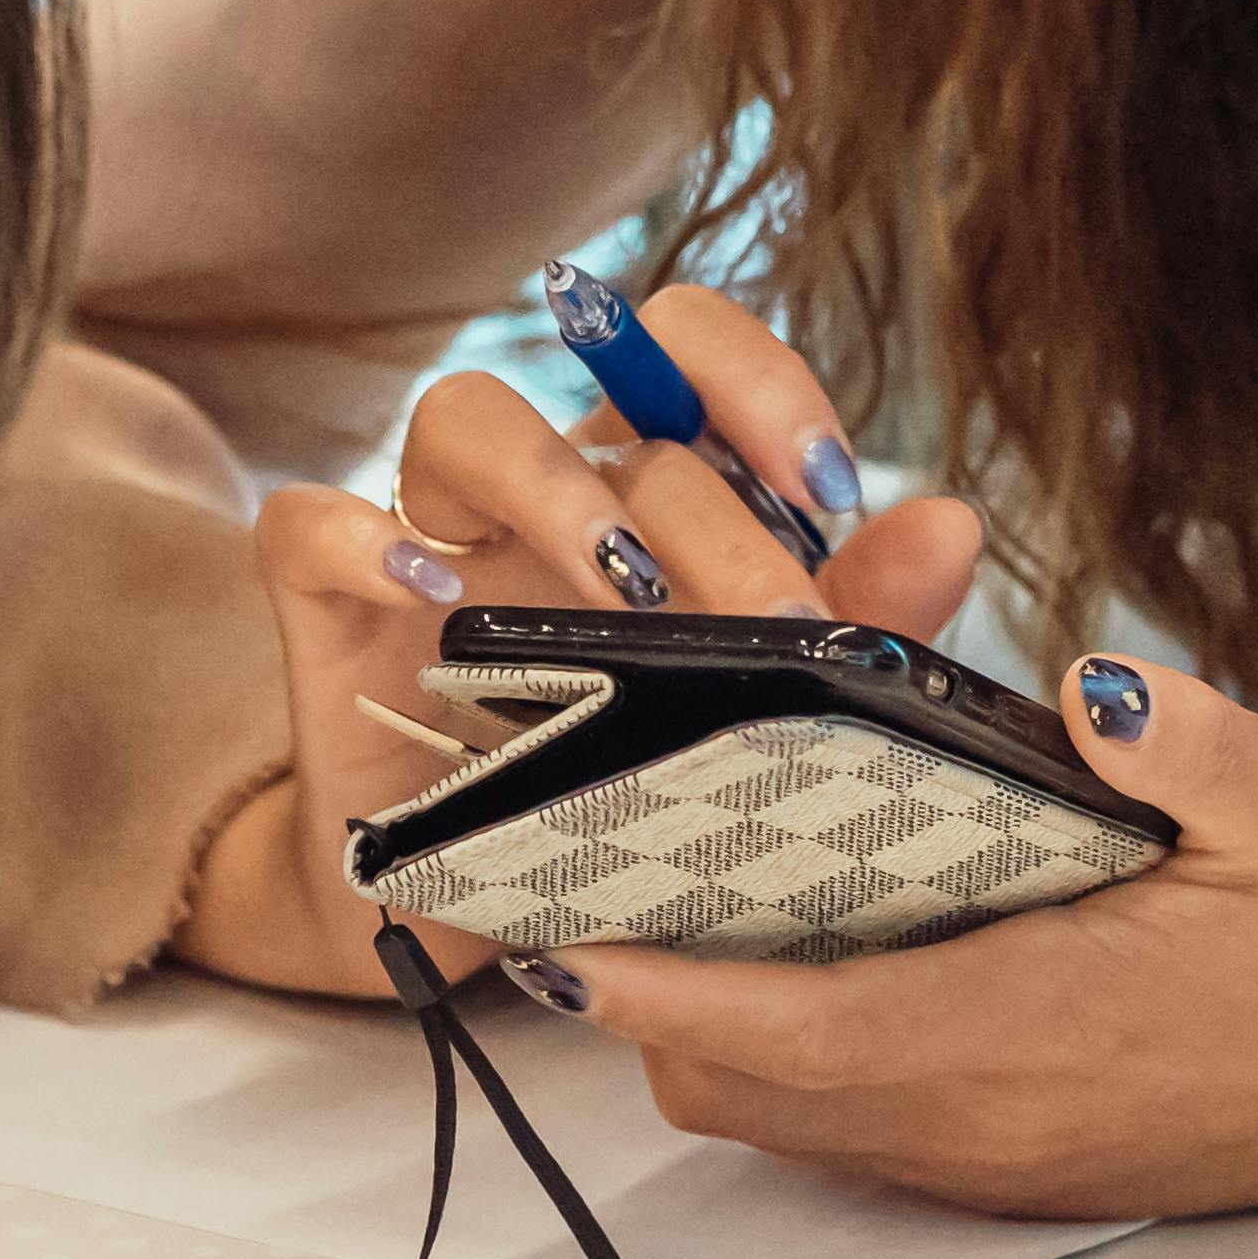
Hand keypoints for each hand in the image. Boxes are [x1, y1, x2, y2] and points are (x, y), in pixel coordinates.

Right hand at [170, 286, 981, 998]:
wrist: (463, 908)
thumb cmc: (614, 789)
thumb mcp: (752, 713)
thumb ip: (855, 618)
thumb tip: (952, 523)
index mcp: (642, 486)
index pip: (688, 349)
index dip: (761, 381)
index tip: (830, 485)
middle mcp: (539, 489)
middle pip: (608, 409)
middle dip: (707, 511)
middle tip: (767, 627)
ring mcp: (426, 534)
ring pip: (462, 412)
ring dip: (552, 483)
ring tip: (620, 590)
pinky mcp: (324, 605)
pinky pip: (305, 523)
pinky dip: (360, 534)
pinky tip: (426, 588)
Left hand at [539, 652, 1257, 1218]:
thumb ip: (1183, 739)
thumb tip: (1086, 689)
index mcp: (1045, 1031)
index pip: (792, 1030)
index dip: (652, 980)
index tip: (547, 914)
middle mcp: (1001, 1120)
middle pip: (745, 1086)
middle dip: (643, 988)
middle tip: (573, 852)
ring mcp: (1013, 1154)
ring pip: (790, 1112)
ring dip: (710, 1017)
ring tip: (660, 873)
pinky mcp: (1033, 1154)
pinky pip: (859, 1116)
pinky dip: (790, 1039)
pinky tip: (794, 924)